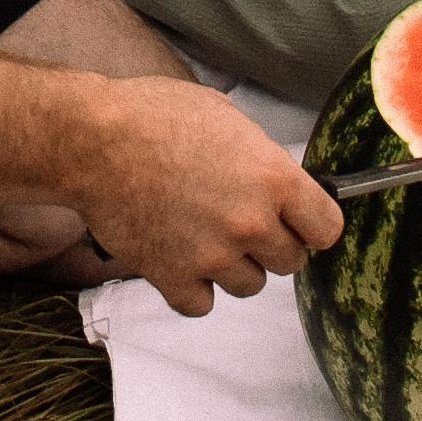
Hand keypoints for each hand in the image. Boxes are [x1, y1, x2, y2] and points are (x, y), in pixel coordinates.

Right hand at [72, 79, 343, 316]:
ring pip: (250, 286)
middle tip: (242, 222)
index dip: (314, 225)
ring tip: (204, 235)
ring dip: (234, 267)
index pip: (327, 228)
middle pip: (291, 262)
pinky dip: (193, 288)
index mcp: (273, 177)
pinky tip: (180, 257)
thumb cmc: (156, 116)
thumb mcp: (227, 118)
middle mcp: (251, 222)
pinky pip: (202, 304)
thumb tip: (280, 184)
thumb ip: (262, 159)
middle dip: (272, 244)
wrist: (94, 140)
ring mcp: (213, 255)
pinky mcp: (173, 278)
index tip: (301, 223)